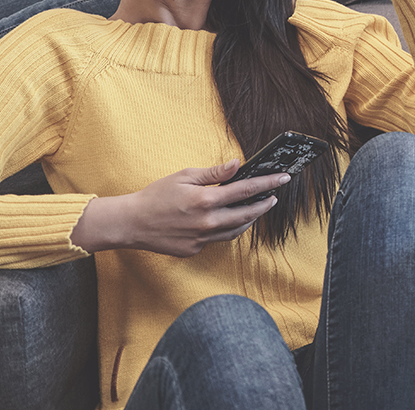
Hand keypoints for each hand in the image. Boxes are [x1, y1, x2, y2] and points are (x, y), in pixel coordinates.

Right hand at [70, 161, 286, 255]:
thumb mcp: (184, 177)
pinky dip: (227, 229)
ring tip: (257, 208)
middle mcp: (206, 222)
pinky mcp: (194, 250)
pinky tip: (229, 220)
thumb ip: (213, 173)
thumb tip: (237, 165)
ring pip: (236, 230)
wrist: (131, 224)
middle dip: (265, 204)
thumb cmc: (156, 196)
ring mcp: (201, 239)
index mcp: (205, 201)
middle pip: (247, 214)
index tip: (283, 178)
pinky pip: (218, 239)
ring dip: (250, 218)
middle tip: (274, 196)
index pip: (245, 190)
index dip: (267, 183)